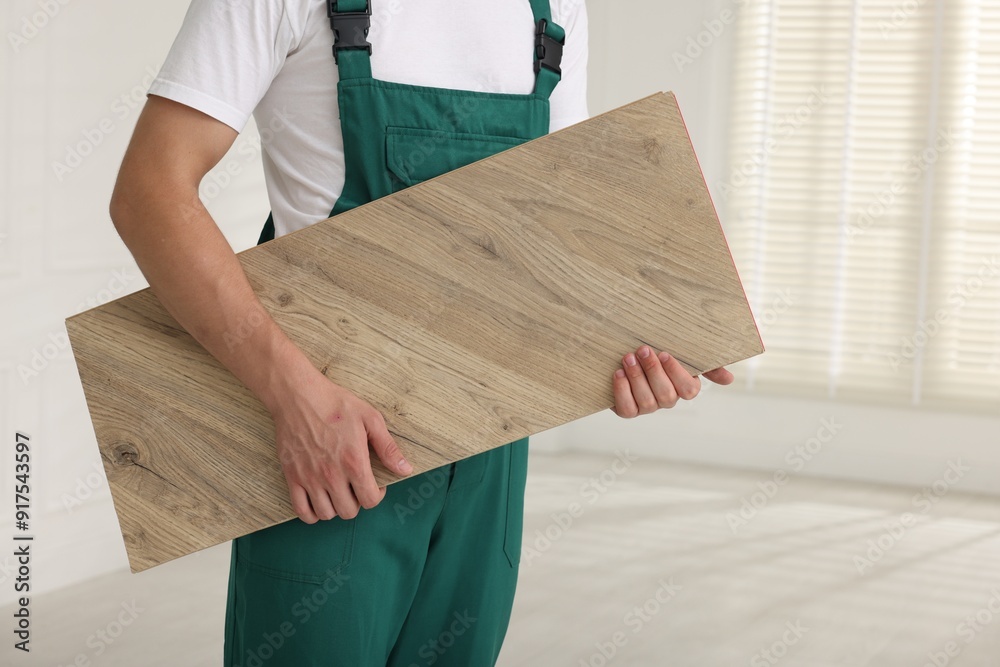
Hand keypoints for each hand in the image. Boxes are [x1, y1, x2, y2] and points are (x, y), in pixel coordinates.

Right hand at [269, 367, 412, 522]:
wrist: (299, 396)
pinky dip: (311, 514)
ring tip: (338, 492)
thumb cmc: (336, 404)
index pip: (370, 500)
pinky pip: (301, 511)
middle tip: (355, 487)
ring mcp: (309, 478)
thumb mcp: (370, 419)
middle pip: (348, 511)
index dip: (376, 496)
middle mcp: (331, 475)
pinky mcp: (292, 476)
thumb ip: (388, 447)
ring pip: (326, 514)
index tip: (374, 485)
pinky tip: (318, 501)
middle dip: (357, 502)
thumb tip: (405, 469)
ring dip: (335, 508)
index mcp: (354, 462)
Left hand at [612, 346, 733, 417]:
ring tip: (628, 358)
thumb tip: (729, 379)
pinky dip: (622, 391)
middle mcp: (667, 400)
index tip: (665, 353)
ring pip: (647, 401)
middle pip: (666, 395)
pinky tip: (619, 373)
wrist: (630, 355)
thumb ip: (707, 365)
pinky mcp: (628, 410)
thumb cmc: (660, 352)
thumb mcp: (684, 353)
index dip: (676, 373)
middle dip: (653, 371)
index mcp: (685, 387)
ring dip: (637, 378)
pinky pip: (627, 409)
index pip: (689, 390)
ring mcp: (648, 407)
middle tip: (643, 350)